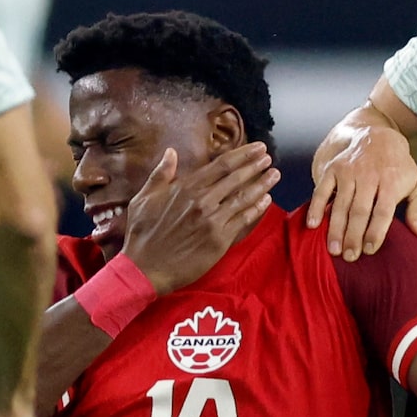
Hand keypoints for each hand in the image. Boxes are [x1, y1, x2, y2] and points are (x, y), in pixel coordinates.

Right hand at [120, 142, 277, 292]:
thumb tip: (171, 152)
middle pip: (236, 178)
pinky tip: (266, 200)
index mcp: (186, 188)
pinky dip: (257, 209)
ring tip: (274, 175)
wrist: (145, 269)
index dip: (242, 154)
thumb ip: (160, 174)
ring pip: (244, 197)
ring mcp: (213, 221)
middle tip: (268, 158)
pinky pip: (243, 220)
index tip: (256, 148)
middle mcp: (203, 201)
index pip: (221, 165)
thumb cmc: (141, 235)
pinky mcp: (220, 240)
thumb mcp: (144, 198)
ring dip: (261, 184)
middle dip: (255, 166)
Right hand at [307, 111, 416, 258]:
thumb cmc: (399, 168)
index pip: (382, 211)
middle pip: (359, 210)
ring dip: (335, 228)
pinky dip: (316, 207)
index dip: (375, 232)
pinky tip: (313, 225)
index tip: (370, 250)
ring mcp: (349, 172)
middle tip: (350, 257)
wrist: (378, 137)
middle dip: (353, 236)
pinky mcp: (333, 169)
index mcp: (391, 182)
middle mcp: (369, 176)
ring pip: (341, 204)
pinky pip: (322, 190)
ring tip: (334, 250)